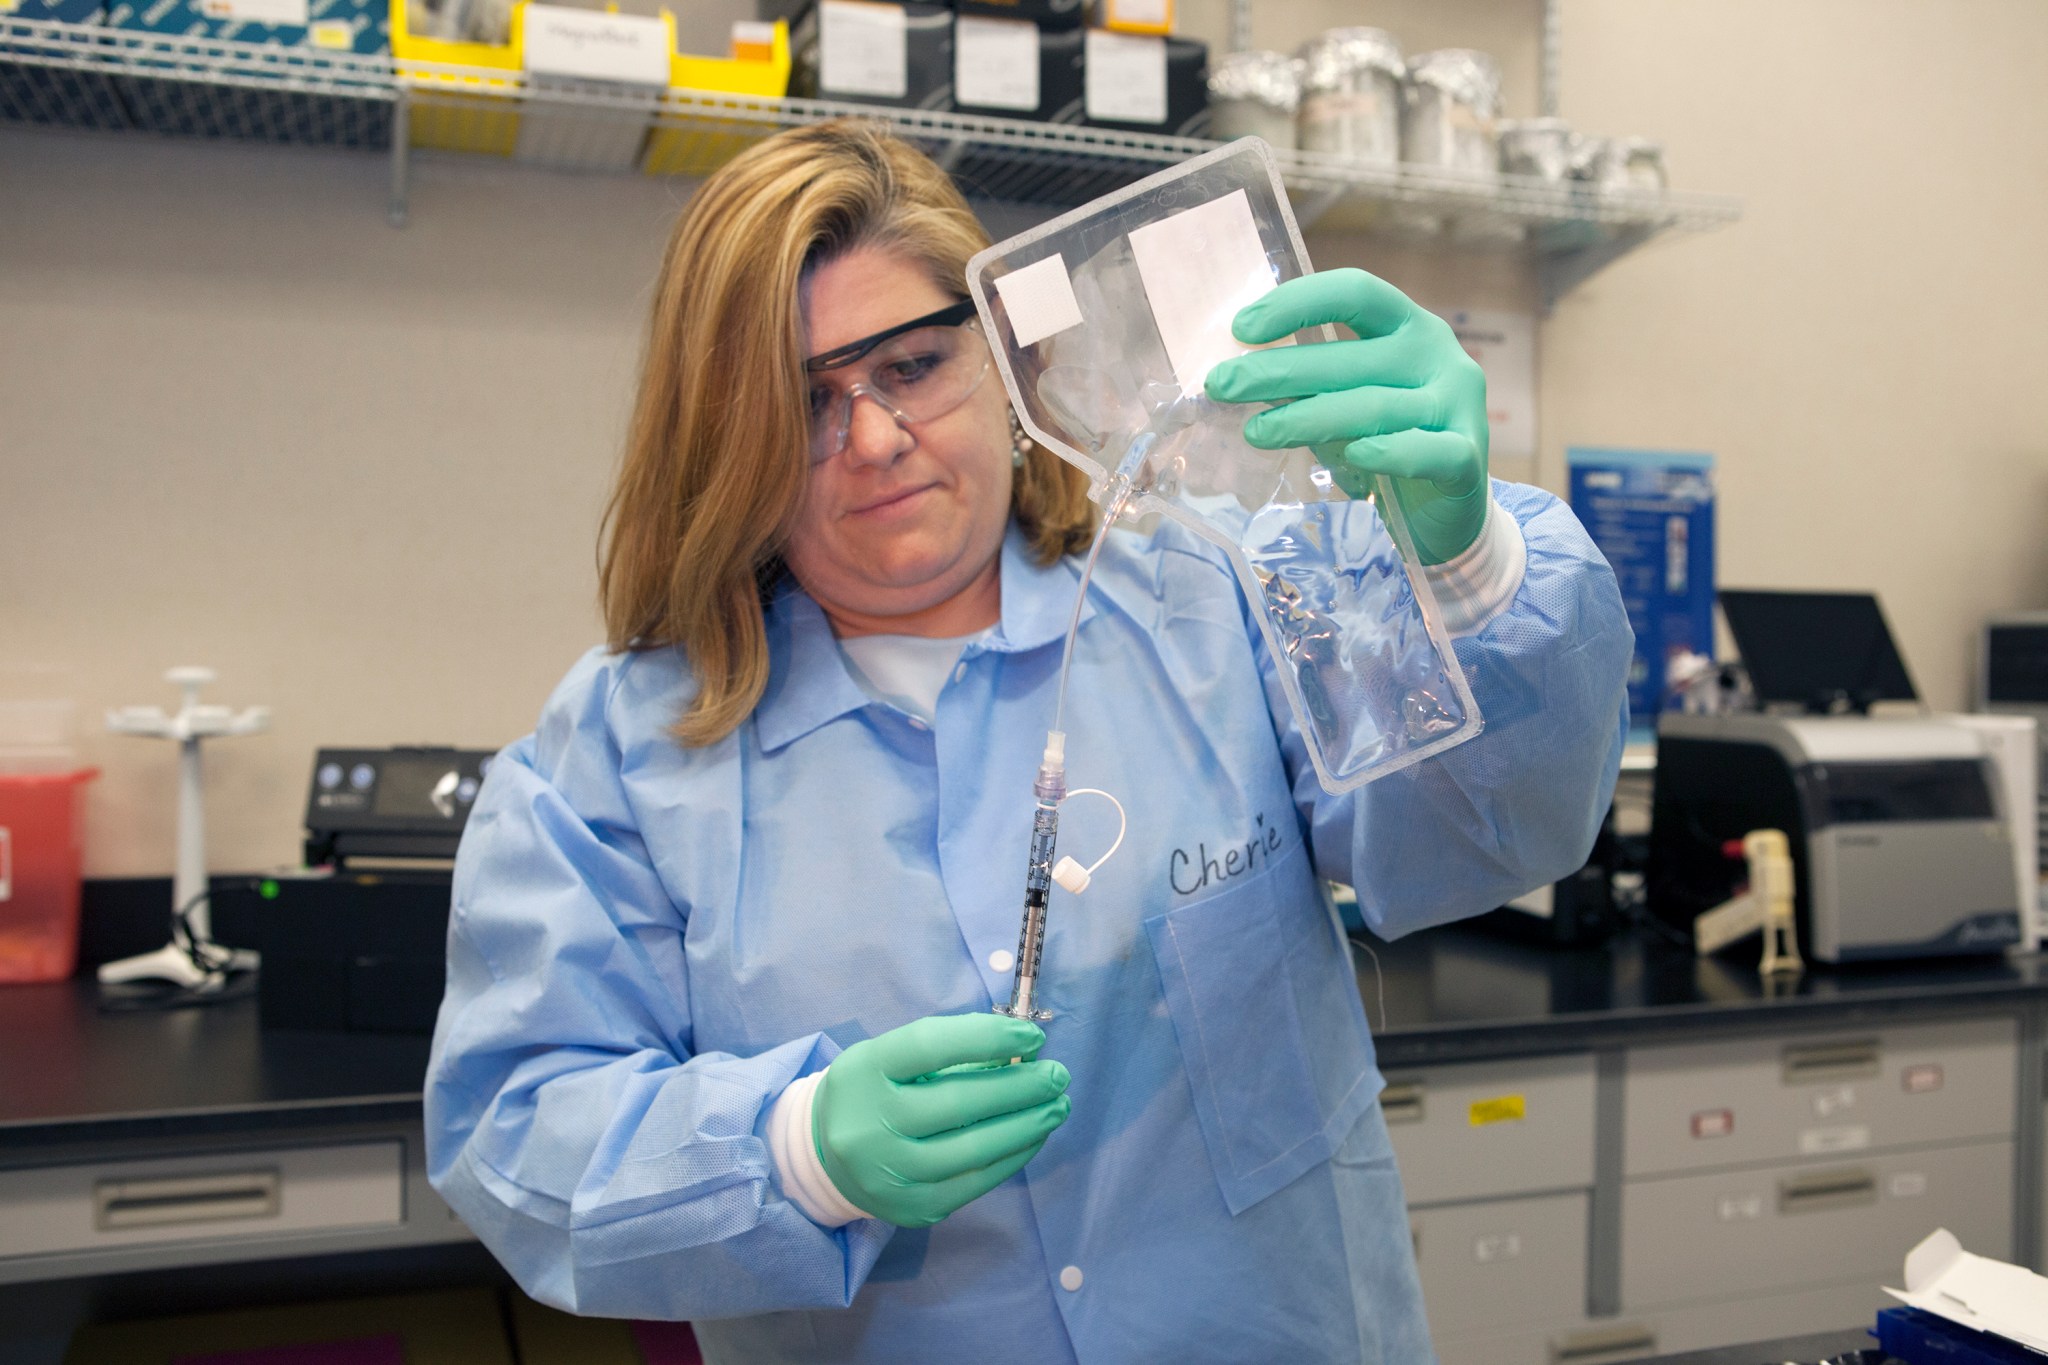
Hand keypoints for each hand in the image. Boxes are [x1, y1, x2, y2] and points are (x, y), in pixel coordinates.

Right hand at [814, 1013, 1070, 1228]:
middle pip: (958, 1102)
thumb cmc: (873, 1092)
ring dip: (1027, 1125)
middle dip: (1021, 1087)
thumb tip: (1020, 1050)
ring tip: (1057, 1106)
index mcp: (862, 1071)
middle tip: (1058, 1075)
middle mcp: (869, 1124)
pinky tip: (1033, 1135)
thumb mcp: (890, 1057)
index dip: (987, 1038)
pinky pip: (976, 1181)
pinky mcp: (912, 1207)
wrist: (826, 1156)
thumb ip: (946, 1049)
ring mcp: (890, 1173)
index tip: (1031, 1038)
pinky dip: (1013, 1156)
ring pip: (974, 1148)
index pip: (929, 1046)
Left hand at [1206, 268, 1489, 565]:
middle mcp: (1438, 355)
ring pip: (1376, 406)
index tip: (1242, 328)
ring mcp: (1458, 405)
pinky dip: (1388, 452)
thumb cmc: (1385, 442)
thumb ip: (1309, 384)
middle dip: (1280, 370)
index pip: (1356, 294)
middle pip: (1353, 357)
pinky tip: (1352, 454)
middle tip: (1222, 385)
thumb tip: (1234, 373)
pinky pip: (1426, 451)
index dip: (1298, 303)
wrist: (1444, 512)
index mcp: (1408, 327)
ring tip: (1256, 432)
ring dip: (1309, 418)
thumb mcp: (1347, 402)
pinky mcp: (1467, 460)